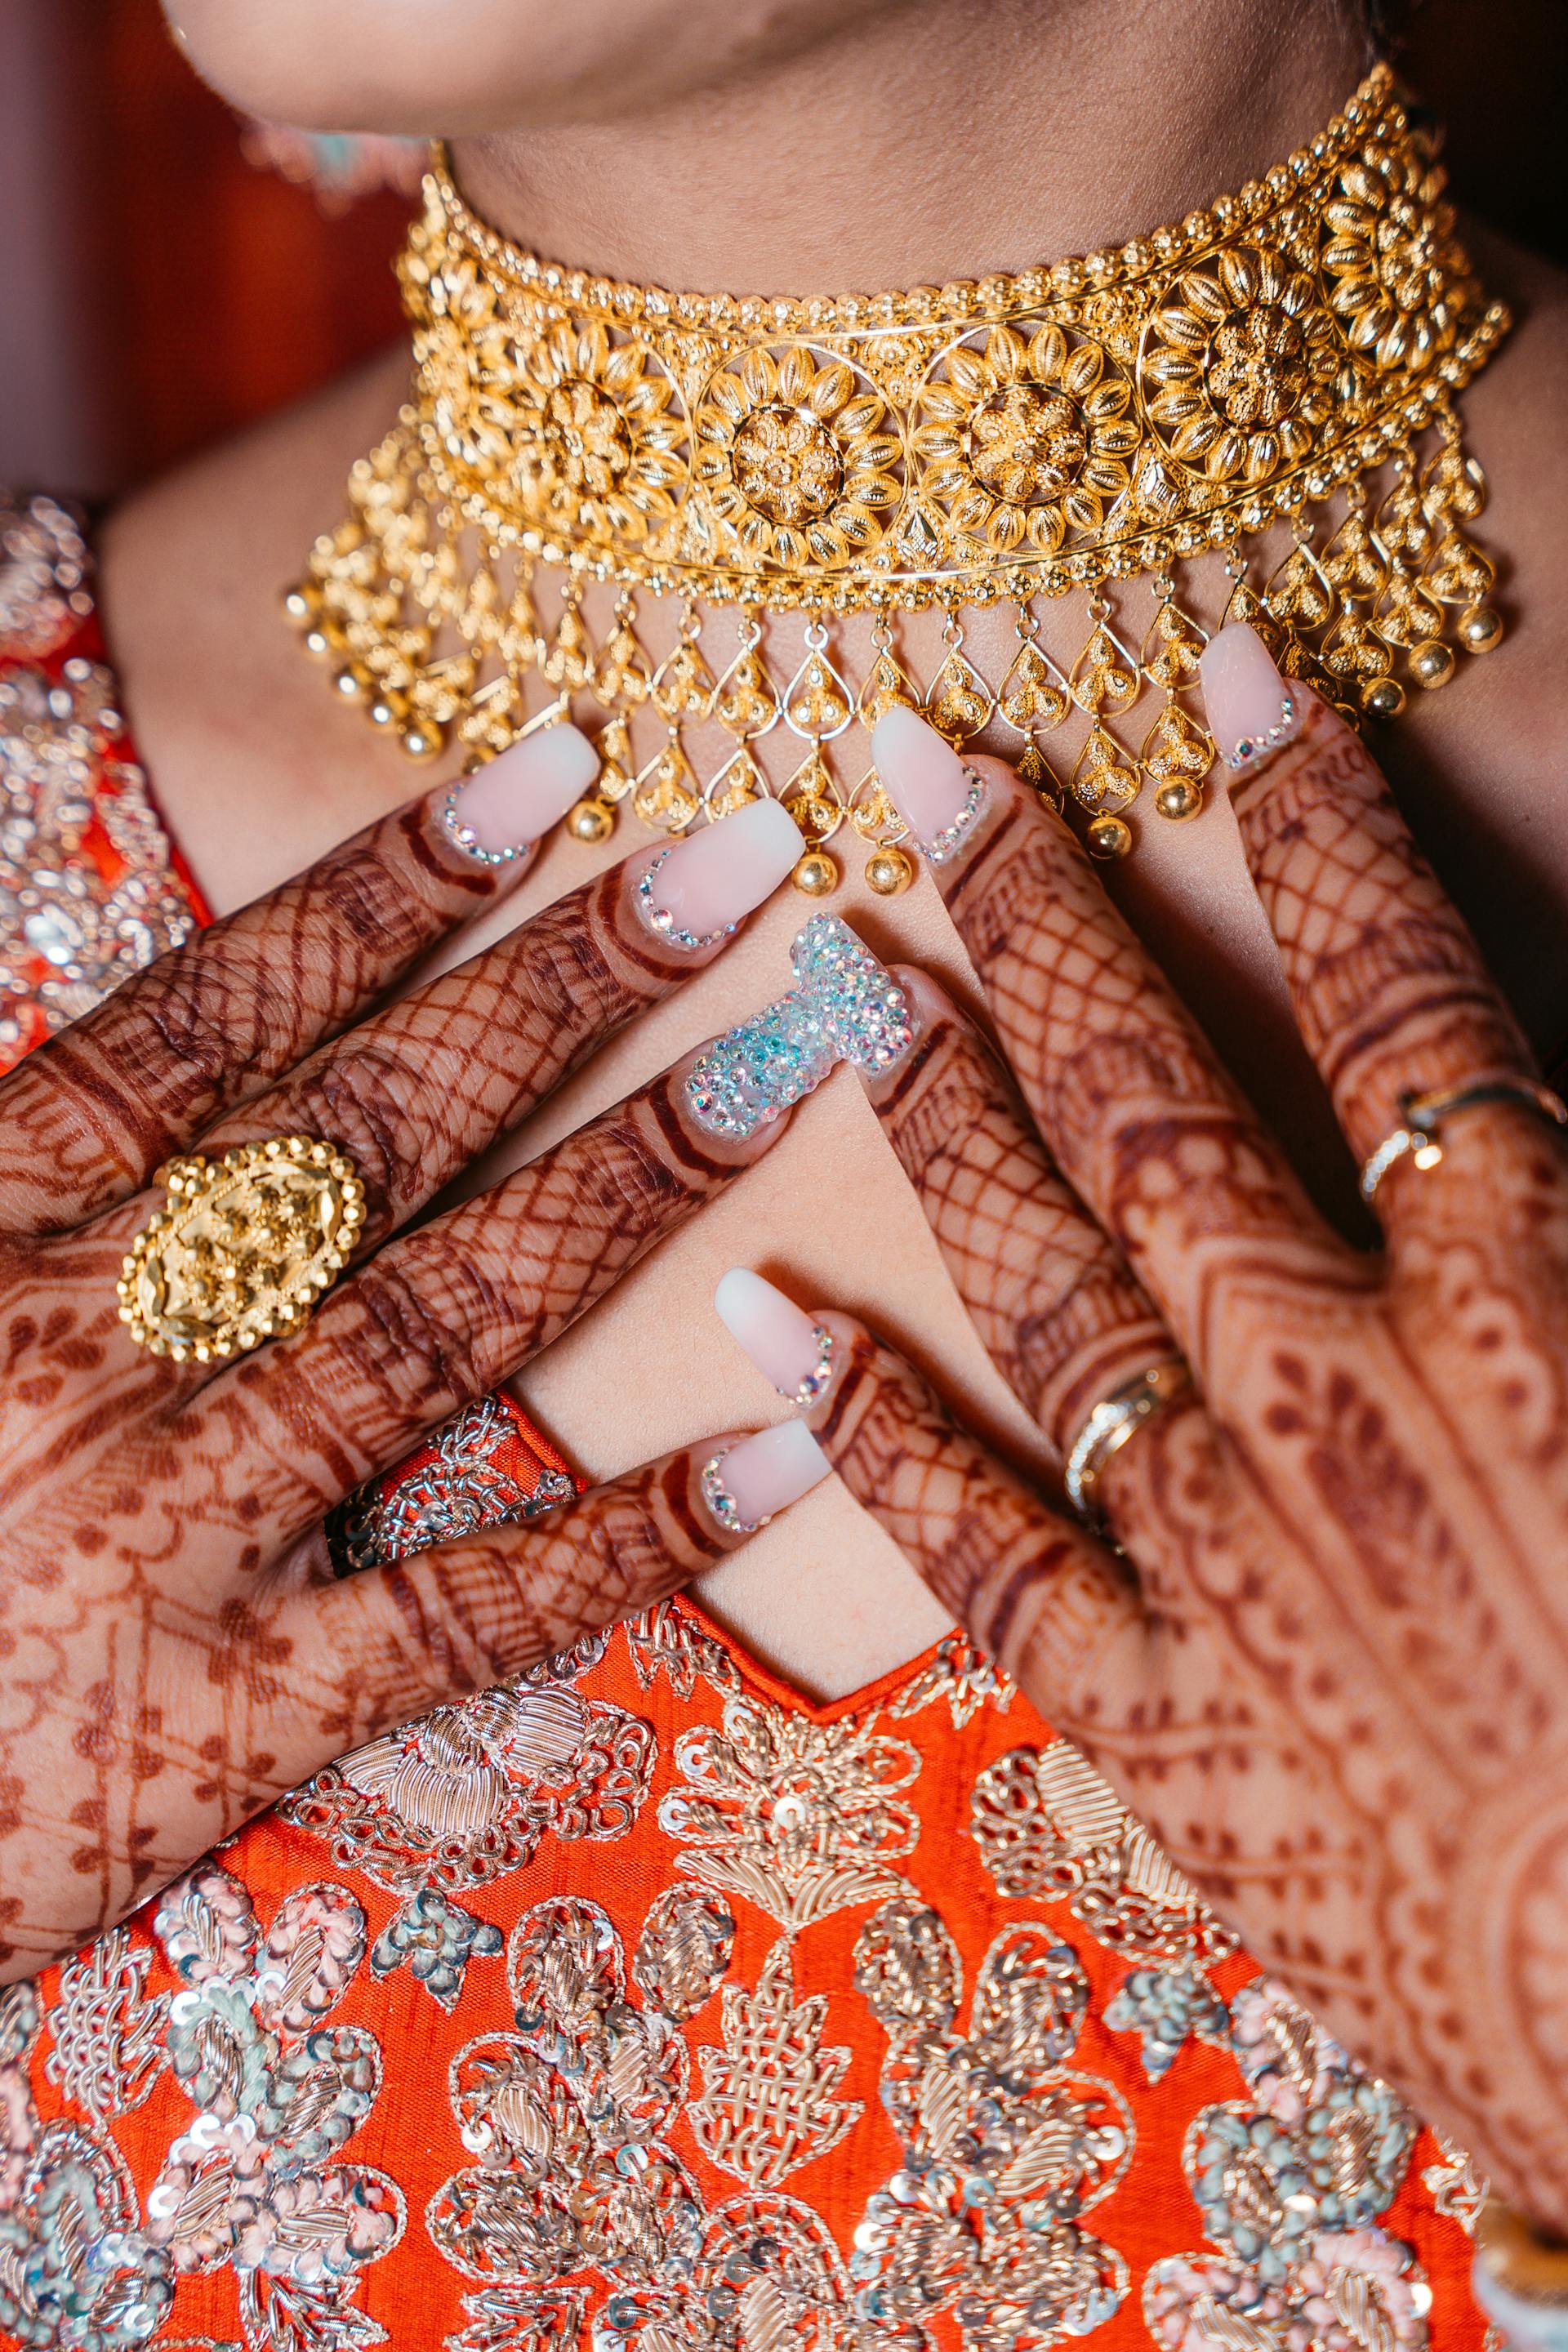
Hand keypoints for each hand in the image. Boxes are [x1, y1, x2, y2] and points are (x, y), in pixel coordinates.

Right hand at [0, 730, 825, 1977]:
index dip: (382, 888)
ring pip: (439, 1321)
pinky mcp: (225, 1715)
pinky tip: (782, 1452)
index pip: (213, 1017)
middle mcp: (89, 1350)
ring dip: (624, 1188)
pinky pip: (459, 1613)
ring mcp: (169, 1531)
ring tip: (782, 1072)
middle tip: (735, 869)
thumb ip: (21, 1155)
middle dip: (560, 986)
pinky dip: (628, 1539)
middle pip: (365, 1132)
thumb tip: (153, 1040)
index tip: (542, 779)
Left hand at [717, 630, 1567, 2227]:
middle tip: (914, 762)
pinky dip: (867, 1433)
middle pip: (1159, 1099)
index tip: (1218, 671)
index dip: (1312, 818)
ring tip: (841, 963)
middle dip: (1037, 915)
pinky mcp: (1157, 1713)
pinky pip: (976, 1551)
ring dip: (936, 1108)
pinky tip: (768, 1315)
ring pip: (1040, 1279)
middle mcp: (1336, 1391)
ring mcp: (1220, 1550)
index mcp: (1521, 1301)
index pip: (1401, 995)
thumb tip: (1536, 1109)